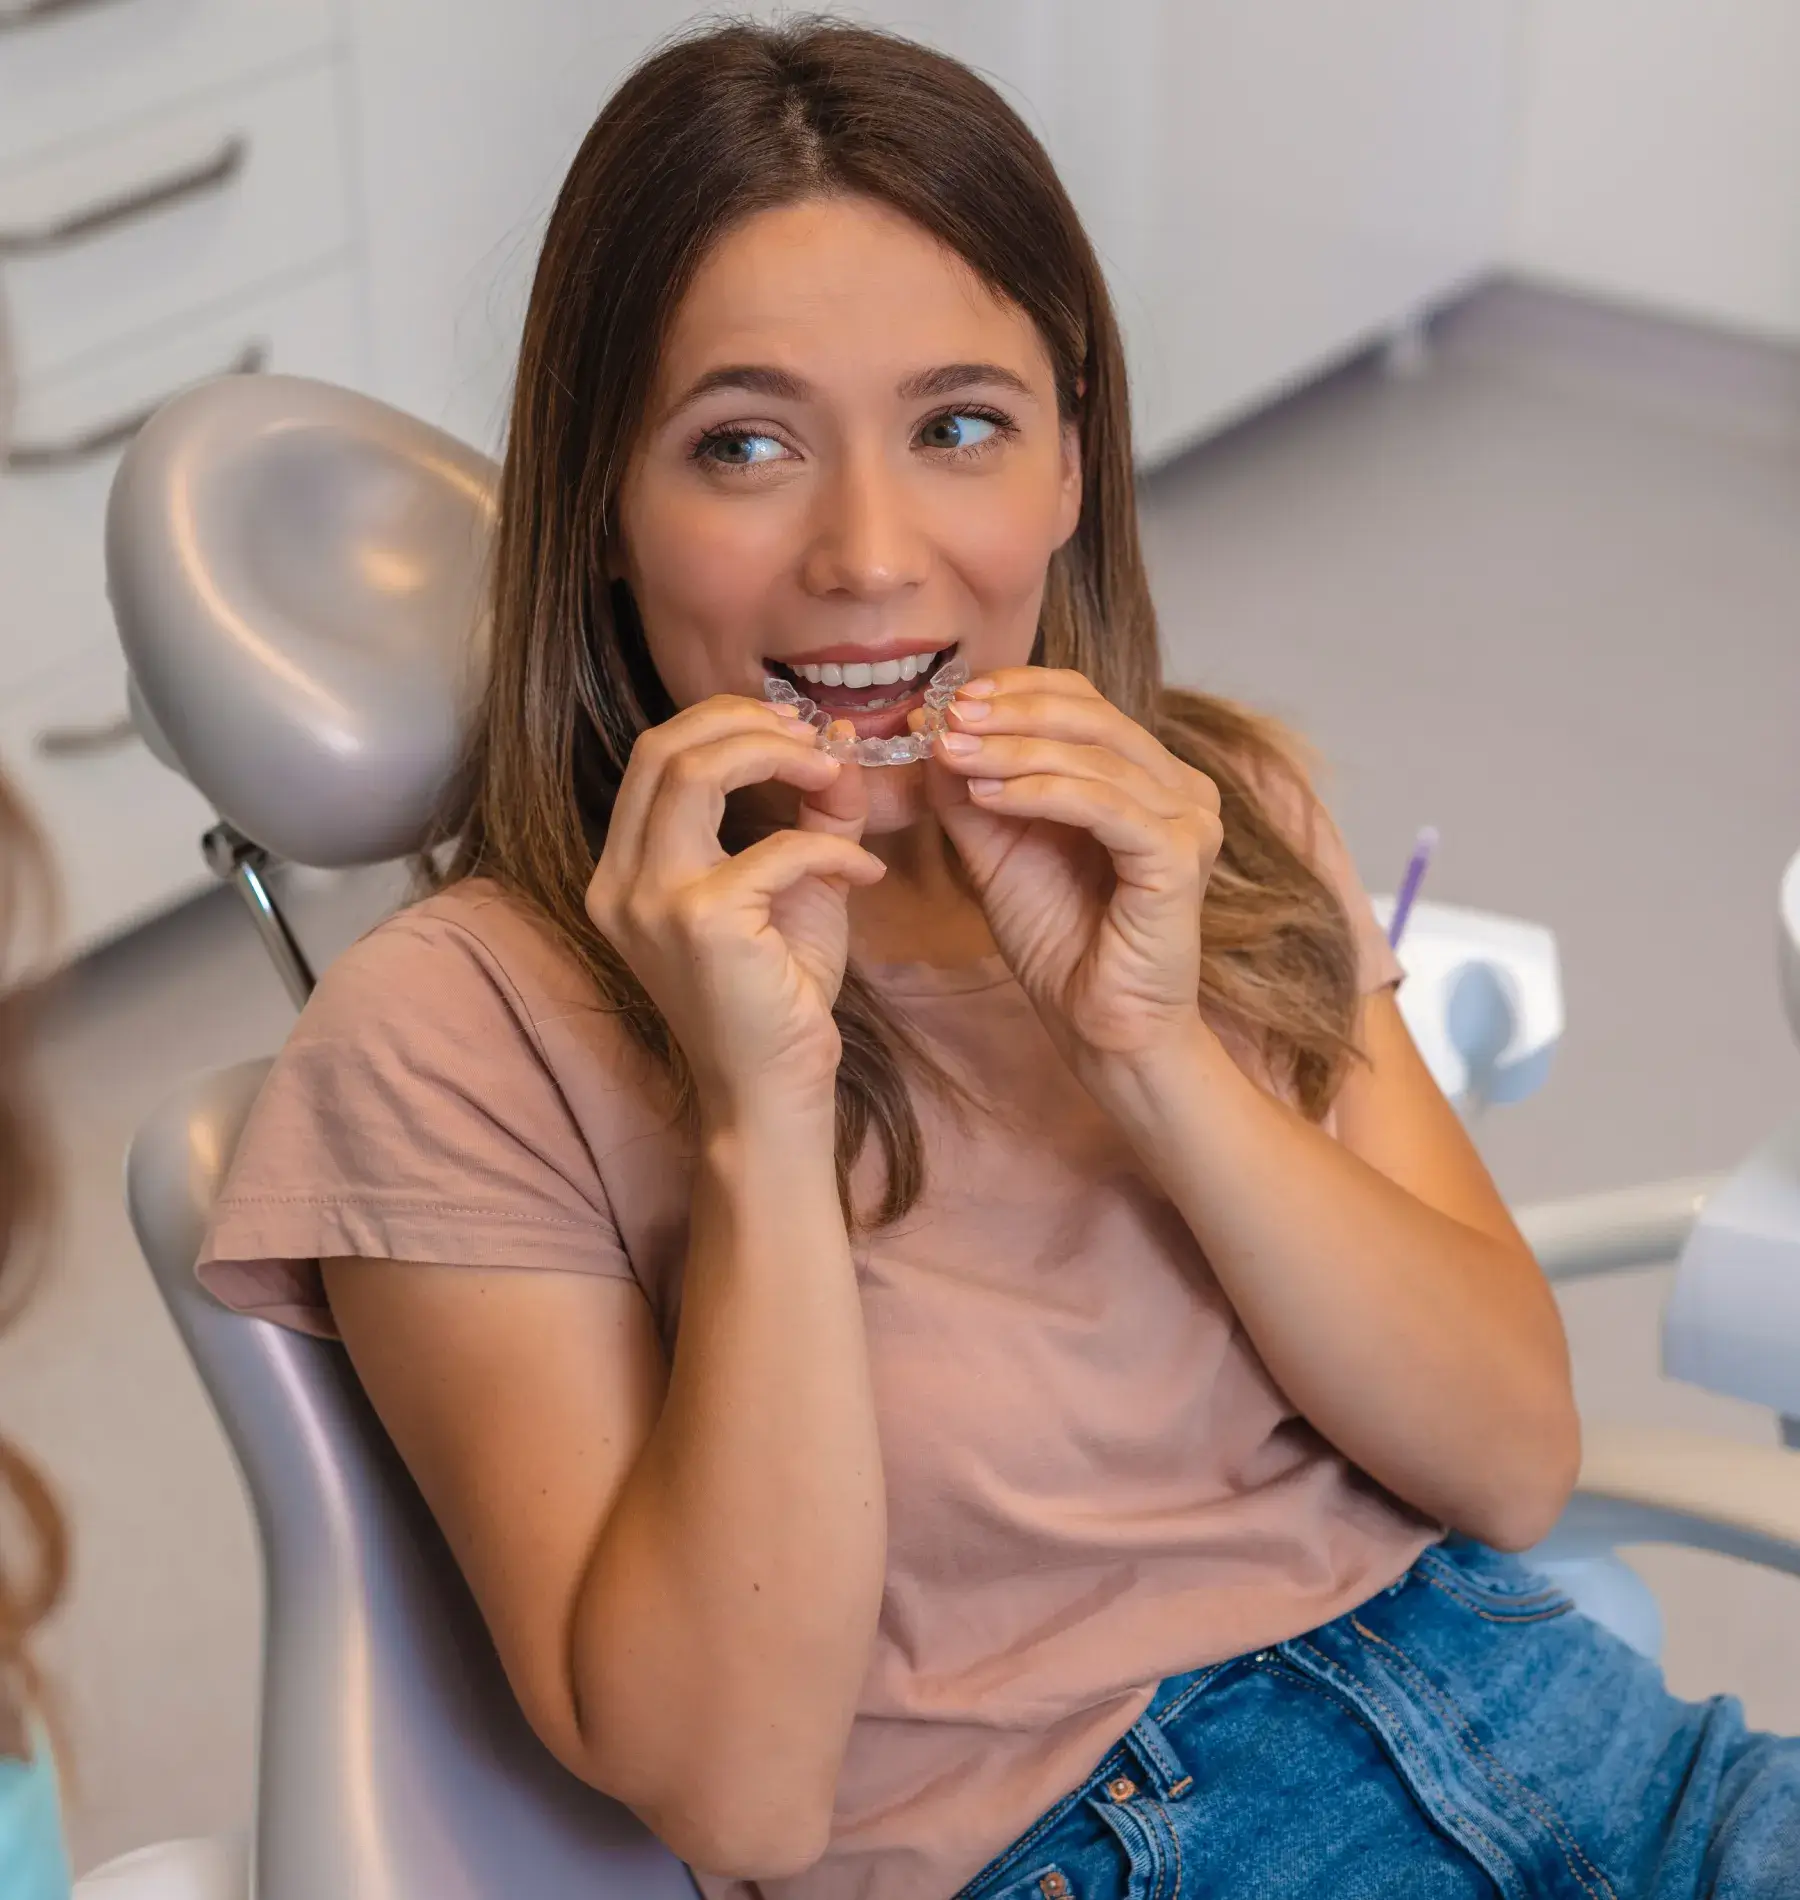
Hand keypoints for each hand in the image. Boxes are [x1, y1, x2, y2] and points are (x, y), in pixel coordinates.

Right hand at [585, 696, 884, 1118]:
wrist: (772, 1090)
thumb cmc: (777, 996)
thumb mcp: (794, 887)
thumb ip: (812, 815)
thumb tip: (839, 743)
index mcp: (626, 870)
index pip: (655, 756)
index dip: (725, 723)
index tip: (793, 730)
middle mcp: (620, 882)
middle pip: (663, 748)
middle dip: (745, 722)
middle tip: (813, 737)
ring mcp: (652, 902)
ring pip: (696, 772)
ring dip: (777, 756)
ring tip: (833, 772)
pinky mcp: (701, 923)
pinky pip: (779, 849)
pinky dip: (833, 848)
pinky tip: (867, 872)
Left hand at [920, 667, 1221, 1066]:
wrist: (1098, 1026)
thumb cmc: (1060, 942)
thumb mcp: (998, 851)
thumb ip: (972, 792)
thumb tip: (935, 729)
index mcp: (1146, 776)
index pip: (1086, 701)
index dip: (1019, 689)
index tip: (951, 700)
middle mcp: (1180, 788)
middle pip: (1094, 715)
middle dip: (1011, 712)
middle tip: (948, 717)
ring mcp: (1190, 820)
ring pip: (1095, 757)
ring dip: (1014, 750)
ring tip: (953, 753)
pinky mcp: (1181, 856)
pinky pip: (1105, 805)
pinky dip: (1041, 791)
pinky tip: (989, 795)